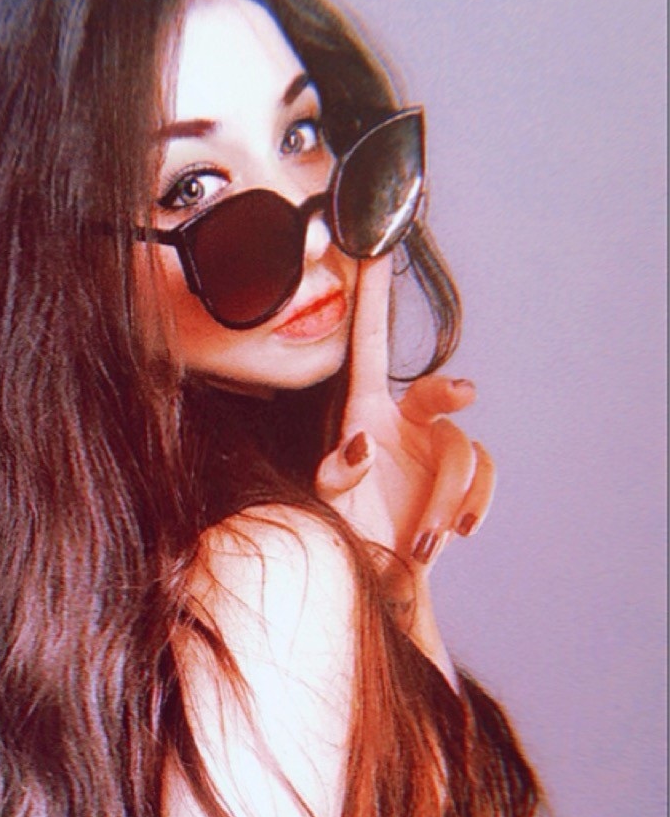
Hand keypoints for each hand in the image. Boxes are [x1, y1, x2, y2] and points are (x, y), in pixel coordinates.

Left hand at [315, 255, 495, 575]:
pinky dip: (474, 503)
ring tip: (424, 538)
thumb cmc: (348, 529)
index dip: (373, 293)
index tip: (373, 243)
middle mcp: (405, 419)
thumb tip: (364, 443)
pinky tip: (455, 531)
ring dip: (447, 496)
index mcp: (365, 410)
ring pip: (463, 449)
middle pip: (437, 389)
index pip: (369, 342)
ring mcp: (437, 445)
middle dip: (449, 392)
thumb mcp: (330, 501)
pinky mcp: (465, 474)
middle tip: (462, 396)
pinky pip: (486, 472)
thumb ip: (337, 473)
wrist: (383, 573)